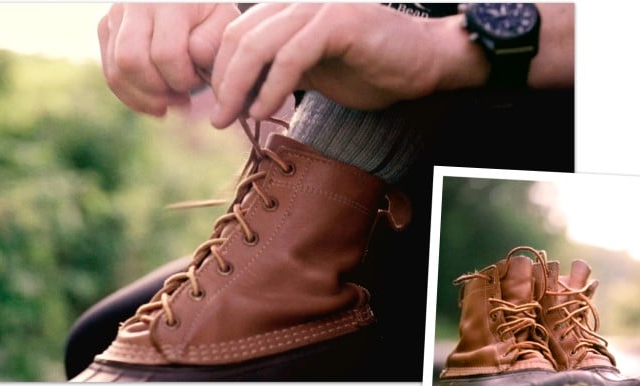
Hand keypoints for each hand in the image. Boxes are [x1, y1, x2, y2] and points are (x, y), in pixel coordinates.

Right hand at [98, 2, 239, 115]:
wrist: (185, 0)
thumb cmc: (209, 14)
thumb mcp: (223, 22)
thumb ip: (213, 42)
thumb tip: (193, 56)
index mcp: (170, 2)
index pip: (165, 54)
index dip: (182, 79)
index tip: (197, 81)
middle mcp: (136, 4)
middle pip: (131, 61)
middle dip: (158, 91)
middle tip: (181, 97)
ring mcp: (116, 15)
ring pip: (116, 71)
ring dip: (144, 98)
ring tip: (168, 103)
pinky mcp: (105, 29)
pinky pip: (110, 74)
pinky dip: (131, 96)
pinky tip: (154, 101)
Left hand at [209, 3, 466, 127]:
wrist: (422, 61)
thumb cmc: (370, 67)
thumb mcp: (311, 72)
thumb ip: (276, 74)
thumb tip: (239, 97)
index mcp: (287, 10)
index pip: (235, 34)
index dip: (219, 71)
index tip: (218, 107)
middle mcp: (297, 1)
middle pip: (238, 37)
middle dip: (222, 82)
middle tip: (217, 119)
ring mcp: (317, 8)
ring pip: (257, 45)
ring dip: (238, 88)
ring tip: (232, 119)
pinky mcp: (337, 22)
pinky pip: (290, 57)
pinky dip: (272, 88)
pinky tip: (265, 112)